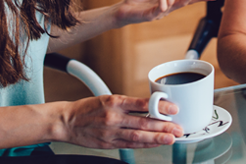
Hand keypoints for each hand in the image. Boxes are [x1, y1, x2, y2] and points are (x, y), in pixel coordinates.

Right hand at [64, 94, 182, 148]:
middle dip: (163, 127)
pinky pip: (129, 145)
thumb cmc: (88, 108)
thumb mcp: (108, 98)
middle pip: (143, 123)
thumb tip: (150, 108)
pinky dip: (144, 145)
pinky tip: (155, 144)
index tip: (173, 108)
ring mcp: (111, 133)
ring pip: (138, 137)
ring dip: (157, 139)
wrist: (67, 121)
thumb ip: (128, 104)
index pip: (141, 104)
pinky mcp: (108, 144)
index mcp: (114, 101)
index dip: (159, 107)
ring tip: (171, 138)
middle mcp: (114, 117)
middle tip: (178, 129)